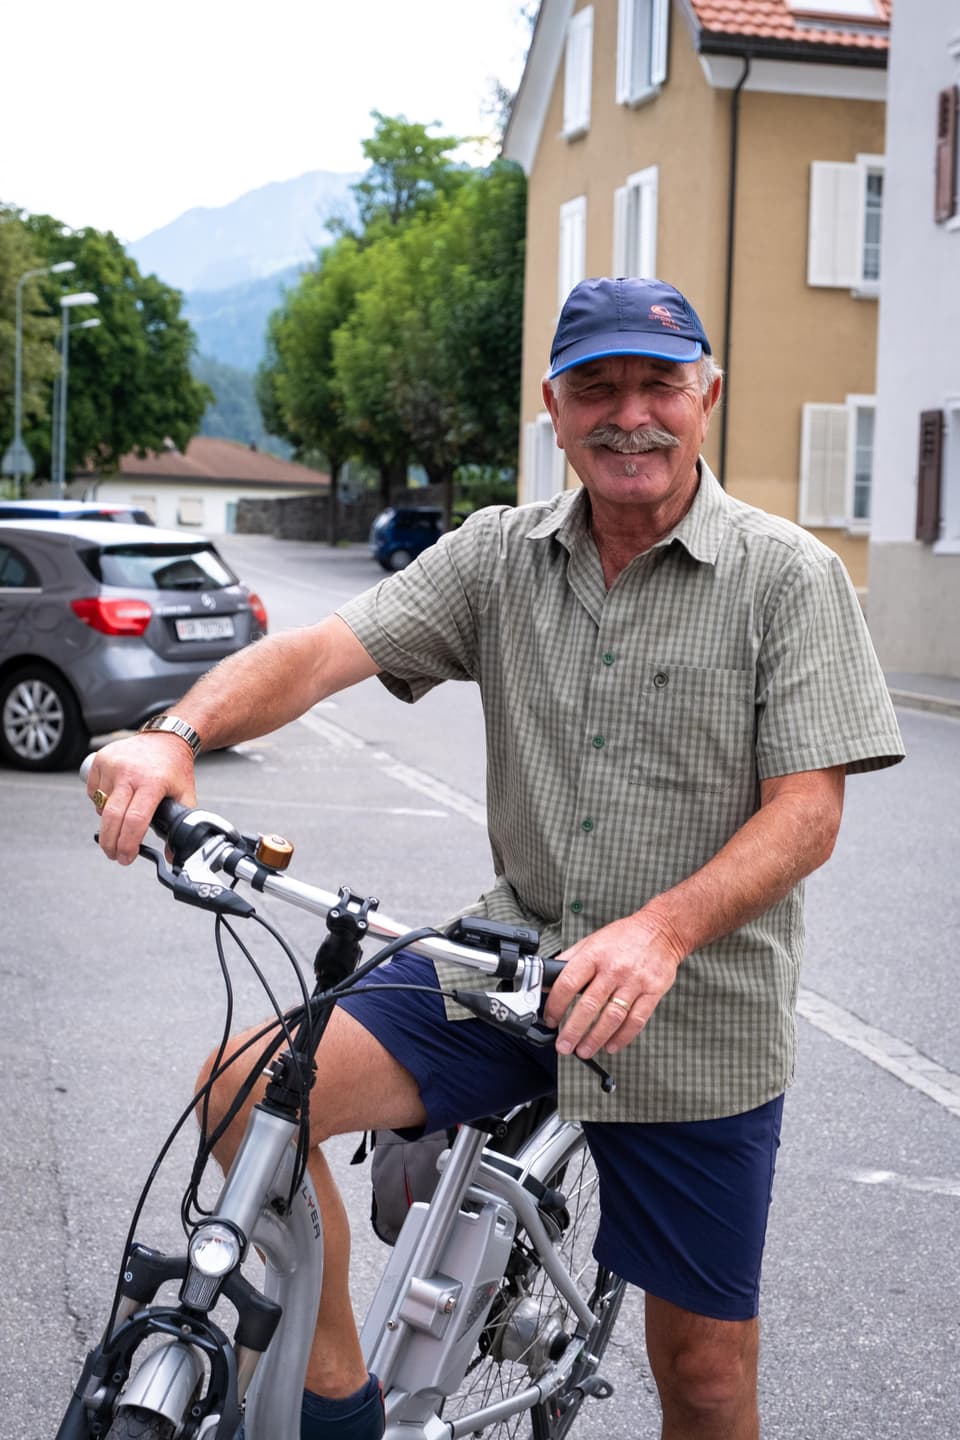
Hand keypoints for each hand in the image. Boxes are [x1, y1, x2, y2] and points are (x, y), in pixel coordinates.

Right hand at [86, 733, 196, 865]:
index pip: (135, 820)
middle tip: (114, 855)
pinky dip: (101, 802)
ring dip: (108, 820)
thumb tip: (171, 855)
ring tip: (123, 817)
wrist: (167, 737)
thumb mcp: (185, 795)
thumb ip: (180, 825)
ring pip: (101, 806)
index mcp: (152, 782)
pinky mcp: (100, 759)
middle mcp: (129, 772)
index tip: (126, 858)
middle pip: (111, 817)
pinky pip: (93, 792)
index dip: (128, 844)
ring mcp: (112, 764)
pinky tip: (116, 797)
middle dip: (110, 843)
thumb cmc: (175, 768)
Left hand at [543, 910, 684, 1060]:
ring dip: (595, 1039)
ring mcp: (635, 981)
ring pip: (612, 1017)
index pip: (568, 984)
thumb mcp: (592, 940)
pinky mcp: (652, 992)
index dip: (556, 1005)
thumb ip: (571, 960)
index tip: (550, 1019)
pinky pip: (636, 1020)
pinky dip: (622, 1037)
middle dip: (572, 1031)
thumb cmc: (625, 936)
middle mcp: (614, 969)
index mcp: (594, 954)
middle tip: (563, 1046)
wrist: (662, 930)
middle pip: (588, 1006)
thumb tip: (548, 980)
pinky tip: (611, 1046)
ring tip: (583, 1051)